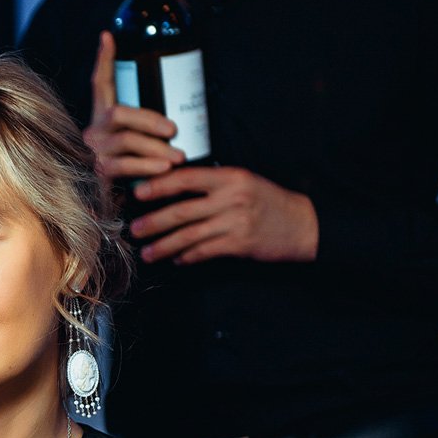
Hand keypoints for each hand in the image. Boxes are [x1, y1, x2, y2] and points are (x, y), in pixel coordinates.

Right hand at [85, 31, 185, 184]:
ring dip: (155, 149)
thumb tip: (179, 126)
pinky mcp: (94, 174)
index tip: (108, 35)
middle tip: (174, 130)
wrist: (99, 218)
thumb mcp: (136, 151)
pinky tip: (163, 171)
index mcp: (100, 121)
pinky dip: (146, 167)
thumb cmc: (126, 178)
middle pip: (119, 113)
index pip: (99, 85)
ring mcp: (91, 153)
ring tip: (178, 158)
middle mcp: (91, 133)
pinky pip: (123, 166)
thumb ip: (147, 136)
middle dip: (150, 119)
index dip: (104, 60)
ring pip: (124, 140)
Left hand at [131, 166, 319, 264]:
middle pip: (182, 210)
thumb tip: (173, 190)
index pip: (186, 178)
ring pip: (189, 235)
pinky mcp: (240, 244)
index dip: (159, 185)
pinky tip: (176, 260)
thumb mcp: (244, 183)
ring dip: (164, 246)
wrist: (304, 224)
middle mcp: (232, 197)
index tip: (138, 193)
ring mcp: (236, 222)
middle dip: (154, 222)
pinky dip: (187, 257)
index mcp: (230, 177)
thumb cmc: (269, 202)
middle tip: (134, 230)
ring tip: (147, 253)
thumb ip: (212, 185)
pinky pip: (205, 251)